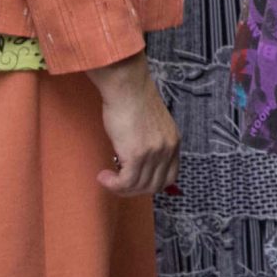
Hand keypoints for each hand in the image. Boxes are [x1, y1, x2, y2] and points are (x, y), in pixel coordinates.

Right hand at [86, 53, 179, 196]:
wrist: (127, 87)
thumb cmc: (132, 100)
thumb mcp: (151, 125)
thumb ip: (151, 143)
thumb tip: (138, 162)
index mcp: (173, 142)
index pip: (170, 177)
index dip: (150, 184)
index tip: (134, 182)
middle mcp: (168, 149)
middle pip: (155, 186)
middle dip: (134, 190)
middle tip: (116, 183)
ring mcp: (154, 153)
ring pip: (139, 186)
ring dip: (120, 188)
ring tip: (106, 177)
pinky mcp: (137, 155)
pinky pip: (126, 182)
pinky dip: (113, 184)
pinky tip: (103, 176)